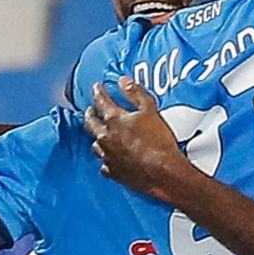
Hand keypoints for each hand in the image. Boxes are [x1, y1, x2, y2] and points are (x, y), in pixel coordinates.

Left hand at [85, 79, 189, 204]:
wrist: (163, 172)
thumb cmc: (159, 144)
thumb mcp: (150, 110)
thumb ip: (135, 94)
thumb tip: (124, 82)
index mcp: (114, 120)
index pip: (100, 101)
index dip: (98, 92)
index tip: (97, 88)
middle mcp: (106, 137)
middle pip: (90, 123)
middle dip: (90, 114)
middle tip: (91, 109)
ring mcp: (107, 155)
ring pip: (95, 144)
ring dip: (97, 137)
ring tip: (100, 133)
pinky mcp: (112, 172)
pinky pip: (104, 163)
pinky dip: (106, 158)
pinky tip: (110, 157)